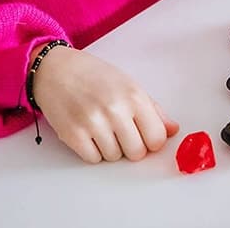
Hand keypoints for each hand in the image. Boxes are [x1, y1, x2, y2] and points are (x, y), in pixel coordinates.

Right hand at [31, 46, 178, 163]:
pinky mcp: (73, 135)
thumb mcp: (129, 84)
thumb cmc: (94, 75)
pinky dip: (93, 151)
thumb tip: (172, 130)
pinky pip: (93, 159)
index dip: (152, 140)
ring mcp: (93, 123)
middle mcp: (115, 110)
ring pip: (115, 158)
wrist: (57, 69)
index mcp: (134, 96)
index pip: (157, 138)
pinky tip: (89, 132)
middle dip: (132, 146)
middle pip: (137, 153)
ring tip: (103, 126)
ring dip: (111, 147)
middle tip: (122, 131)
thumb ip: (153, 109)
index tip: (145, 135)